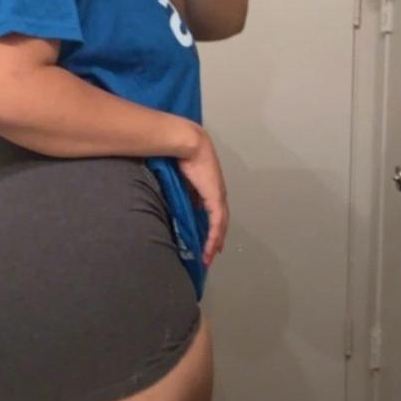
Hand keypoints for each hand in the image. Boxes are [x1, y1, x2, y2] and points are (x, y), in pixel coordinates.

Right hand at [176, 127, 228, 265]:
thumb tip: (179, 203)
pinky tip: (210, 247)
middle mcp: (217, 193)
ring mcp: (218, 196)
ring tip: (209, 256)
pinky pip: (217, 223)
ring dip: (215, 242)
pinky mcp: (215, 198)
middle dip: (216, 238)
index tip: (208, 239)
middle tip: (211, 253)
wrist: (187, 144)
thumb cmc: (181, 155)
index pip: (214, 211)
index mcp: (210, 188)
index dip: (212, 226)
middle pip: (220, 222)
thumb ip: (183, 192)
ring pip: (220, 225)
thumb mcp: (180, 178)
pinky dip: (214, 237)